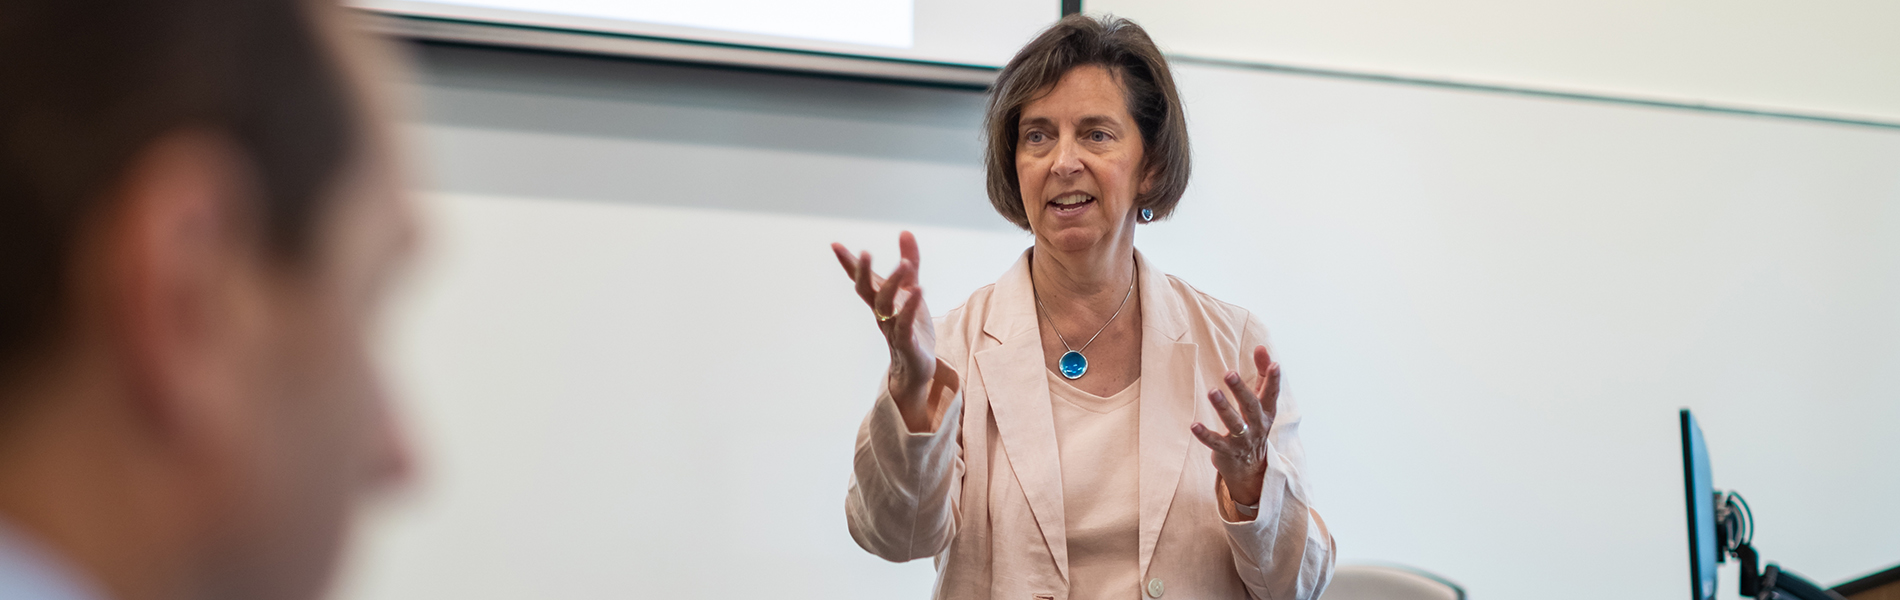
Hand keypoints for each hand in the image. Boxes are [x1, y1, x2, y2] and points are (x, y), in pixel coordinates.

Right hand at [832, 231, 937, 431]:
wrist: (917, 368)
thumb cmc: (911, 327)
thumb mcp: (912, 290)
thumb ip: (910, 262)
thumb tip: (904, 232)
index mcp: (880, 301)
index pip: (862, 279)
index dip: (849, 264)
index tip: (835, 245)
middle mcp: (882, 314)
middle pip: (868, 291)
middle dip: (864, 273)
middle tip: (865, 252)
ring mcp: (893, 328)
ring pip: (887, 306)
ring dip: (894, 285)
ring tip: (904, 264)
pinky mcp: (907, 343)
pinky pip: (905, 324)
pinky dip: (910, 308)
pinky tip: (918, 291)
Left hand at [1189, 345, 1279, 507]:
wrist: (1250, 467)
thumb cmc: (1254, 425)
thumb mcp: (1262, 402)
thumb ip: (1262, 374)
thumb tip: (1261, 346)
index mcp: (1266, 411)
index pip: (1272, 394)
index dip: (1274, 379)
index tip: (1274, 364)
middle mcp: (1257, 425)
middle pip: (1250, 406)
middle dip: (1240, 390)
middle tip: (1229, 373)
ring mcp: (1243, 440)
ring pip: (1235, 423)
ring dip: (1223, 407)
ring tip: (1212, 392)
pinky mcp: (1227, 451)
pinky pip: (1216, 442)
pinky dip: (1205, 434)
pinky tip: (1194, 425)